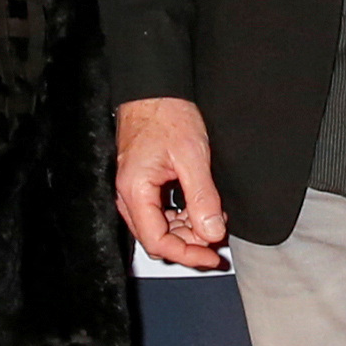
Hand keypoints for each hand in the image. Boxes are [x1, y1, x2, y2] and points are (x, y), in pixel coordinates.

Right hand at [116, 97, 229, 270]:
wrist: (154, 90)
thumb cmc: (166, 114)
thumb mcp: (192, 157)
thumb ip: (202, 198)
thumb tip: (211, 232)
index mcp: (135, 191)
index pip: (157, 242)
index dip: (187, 254)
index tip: (212, 255)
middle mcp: (128, 195)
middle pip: (156, 239)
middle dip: (189, 243)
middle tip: (217, 235)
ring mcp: (133, 190)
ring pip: (159, 227)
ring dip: (186, 230)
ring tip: (213, 218)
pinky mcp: (142, 183)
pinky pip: (159, 212)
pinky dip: (181, 216)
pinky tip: (200, 208)